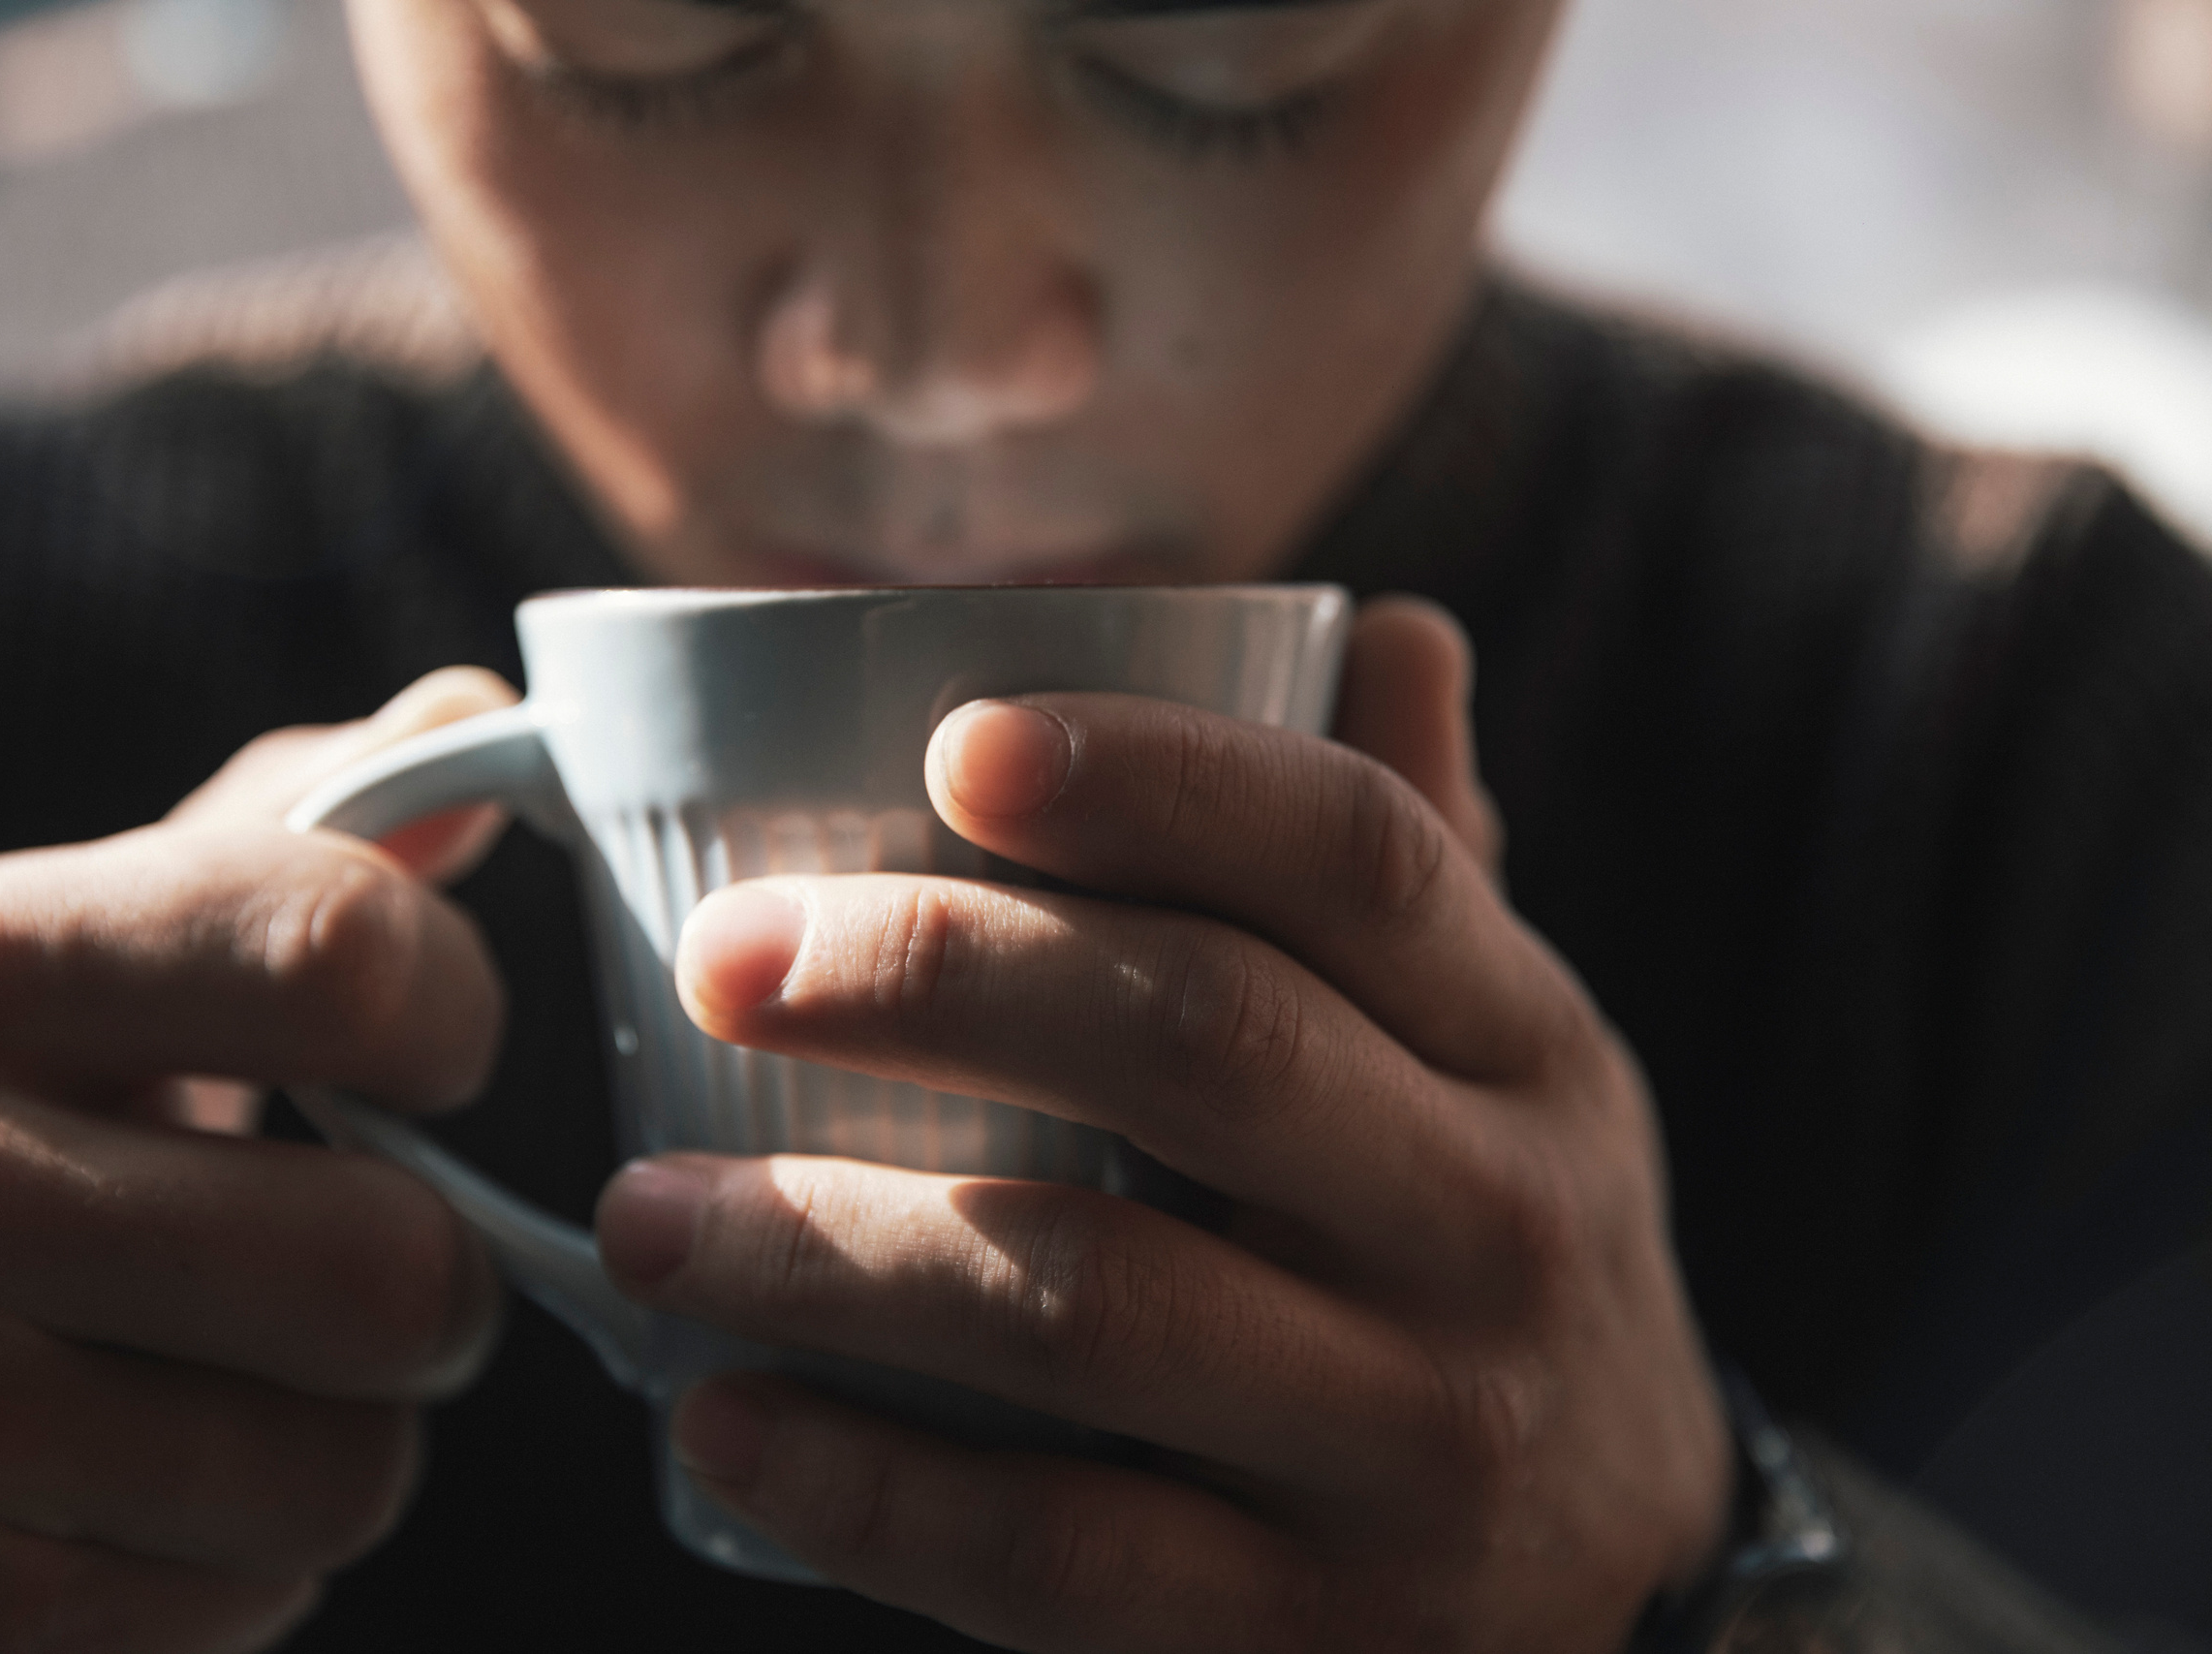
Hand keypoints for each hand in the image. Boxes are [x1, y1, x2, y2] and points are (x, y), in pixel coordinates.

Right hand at [0, 670, 515, 1652]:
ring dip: (334, 1436)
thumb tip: (486, 717)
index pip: (348, 951)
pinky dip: (242, 1560)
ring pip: (357, 1460)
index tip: (418, 1054)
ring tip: (200, 1388)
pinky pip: (266, 1591)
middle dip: (420, 1285)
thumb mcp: (57, 960)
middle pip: (395, 1264)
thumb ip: (282, 842)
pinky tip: (118, 1501)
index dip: (453, 1013)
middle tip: (331, 1271)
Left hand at [594, 600, 1731, 1651]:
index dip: (1158, 773)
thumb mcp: (1509, 1059)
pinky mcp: (1313, 1635)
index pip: (1355, 855)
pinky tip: (716, 1414)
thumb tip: (1386, 625)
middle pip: (1207, 1041)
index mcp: (1525, 1044)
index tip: (951, 738)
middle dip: (938, 977)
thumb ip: (1425, 860)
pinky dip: (864, 1487)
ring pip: (1096, 1304)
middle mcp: (1495, 1227)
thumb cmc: (1487, 1250)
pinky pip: (1059, 1553)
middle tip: (721, 955)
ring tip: (640, 1214)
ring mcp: (1413, 1446)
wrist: (1636, 1589)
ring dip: (837, 1246)